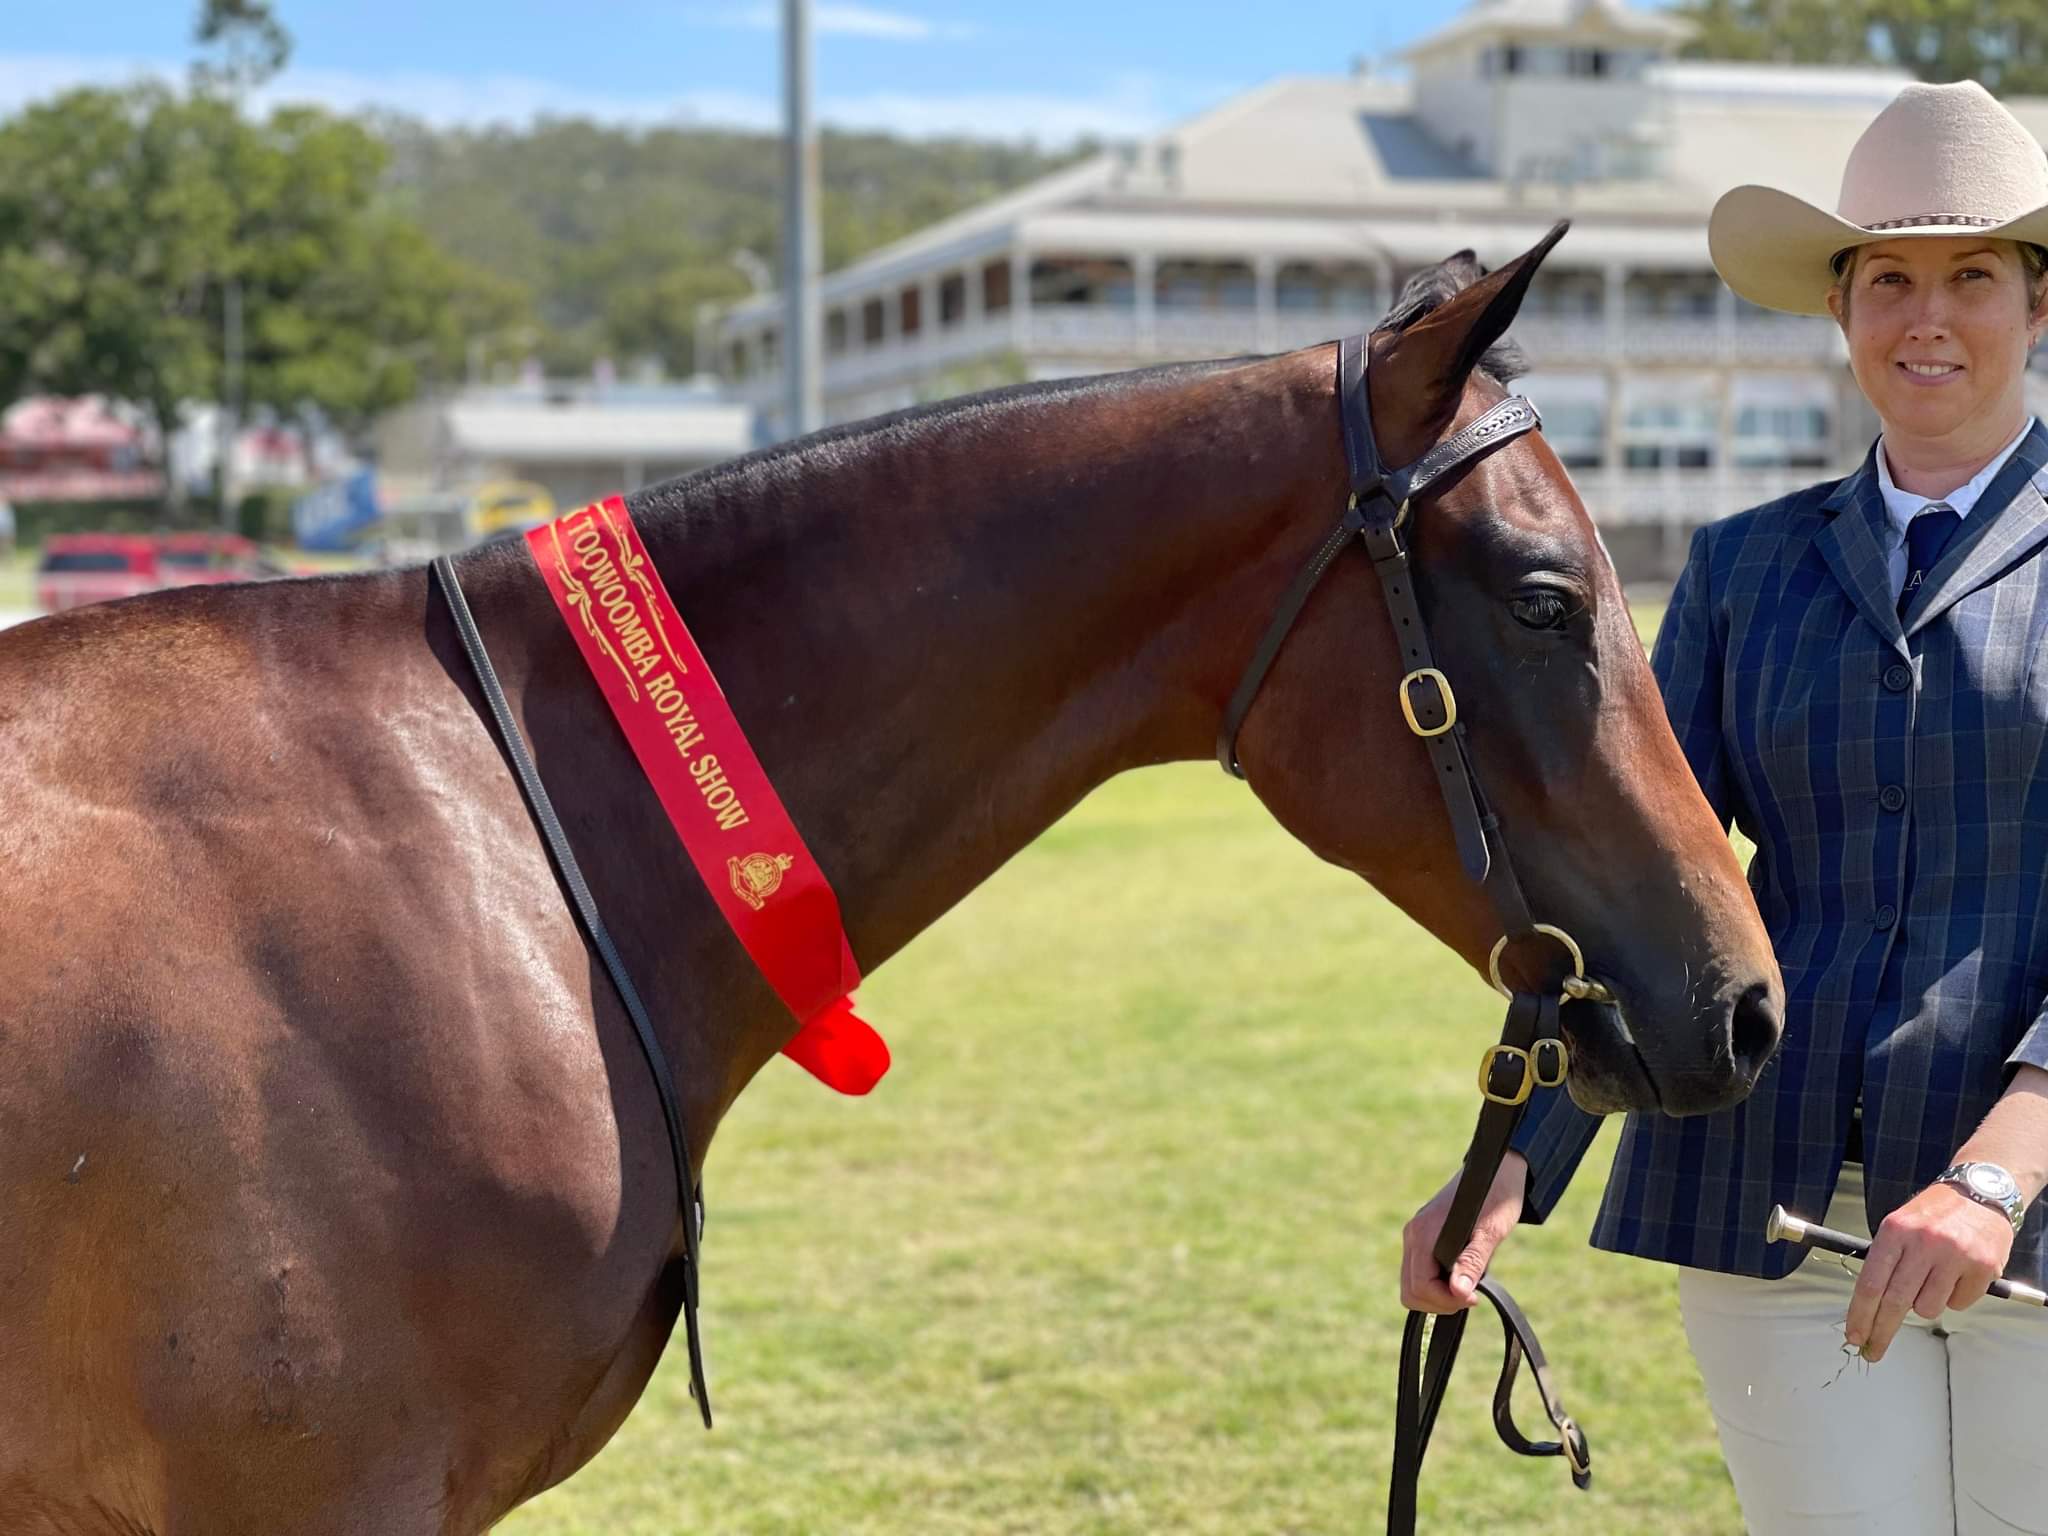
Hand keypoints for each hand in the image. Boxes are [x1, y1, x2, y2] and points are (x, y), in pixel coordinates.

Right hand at [1400, 1152, 1527, 1313]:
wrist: (1495, 1170)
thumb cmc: (1497, 1198)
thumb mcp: (1491, 1232)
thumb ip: (1472, 1262)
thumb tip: (1458, 1293)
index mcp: (1424, 1232)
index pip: (1419, 1285)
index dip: (1446, 1300)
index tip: (1474, 1297)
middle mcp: (1413, 1234)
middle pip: (1410, 1290)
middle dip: (1439, 1303)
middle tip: (1470, 1296)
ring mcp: (1415, 1236)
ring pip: (1412, 1284)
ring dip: (1437, 1296)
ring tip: (1467, 1286)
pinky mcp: (1421, 1239)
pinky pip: (1419, 1273)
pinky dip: (1436, 1284)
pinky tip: (1460, 1275)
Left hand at [1844, 1184, 2016, 1360]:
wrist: (1978, 1193)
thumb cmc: (1933, 1214)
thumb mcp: (1898, 1225)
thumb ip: (1886, 1261)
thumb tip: (1870, 1306)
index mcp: (1895, 1231)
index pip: (1870, 1283)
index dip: (1860, 1314)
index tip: (1854, 1335)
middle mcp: (1924, 1243)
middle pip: (1895, 1302)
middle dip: (1881, 1331)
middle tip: (1872, 1350)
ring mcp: (1955, 1256)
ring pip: (1928, 1308)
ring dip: (1924, 1305)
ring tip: (1931, 1281)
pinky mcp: (1982, 1268)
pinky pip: (1958, 1304)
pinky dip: (1953, 1298)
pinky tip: (1955, 1276)